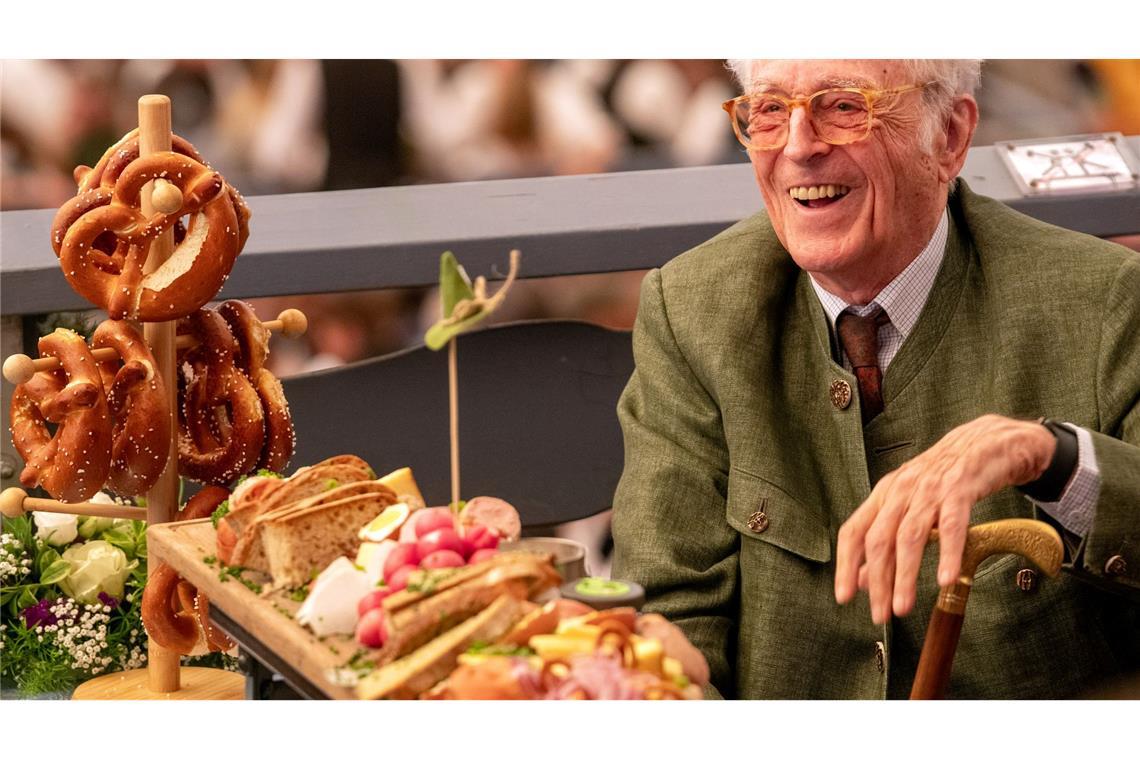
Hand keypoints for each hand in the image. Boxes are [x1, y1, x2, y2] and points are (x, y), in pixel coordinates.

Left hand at [834, 414, 1055, 623]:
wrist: (986, 443)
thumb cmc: (944, 479)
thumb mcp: (909, 505)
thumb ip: (886, 540)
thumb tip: (863, 580)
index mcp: (884, 495)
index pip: (853, 531)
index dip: (846, 564)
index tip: (844, 597)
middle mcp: (901, 490)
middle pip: (879, 539)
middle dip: (877, 580)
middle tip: (880, 613)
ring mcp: (930, 488)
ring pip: (910, 535)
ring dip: (904, 575)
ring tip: (903, 606)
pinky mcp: (961, 488)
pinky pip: (952, 524)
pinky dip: (947, 553)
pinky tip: (945, 579)